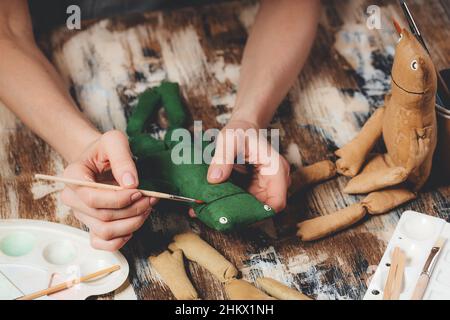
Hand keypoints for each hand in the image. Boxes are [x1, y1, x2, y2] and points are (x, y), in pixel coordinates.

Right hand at [61, 130, 157, 250]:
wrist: (100, 158)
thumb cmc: (105, 149)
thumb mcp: (114, 141)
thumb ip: (122, 159)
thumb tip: (130, 184)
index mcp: (72, 177)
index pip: (92, 199)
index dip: (119, 199)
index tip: (138, 191)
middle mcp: (73, 199)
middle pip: (103, 216)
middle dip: (132, 210)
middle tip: (150, 198)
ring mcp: (82, 214)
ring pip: (105, 231)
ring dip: (132, 223)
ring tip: (147, 208)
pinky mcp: (91, 225)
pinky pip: (102, 243)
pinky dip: (120, 240)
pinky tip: (133, 226)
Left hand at [189, 120, 289, 216]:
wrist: (243, 129)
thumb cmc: (240, 131)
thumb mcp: (229, 140)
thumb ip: (222, 158)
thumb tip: (214, 179)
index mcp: (275, 168)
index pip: (277, 202)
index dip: (262, 214)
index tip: (239, 217)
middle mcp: (275, 180)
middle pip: (266, 209)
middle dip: (245, 215)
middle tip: (221, 216)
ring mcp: (266, 186)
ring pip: (256, 208)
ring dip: (238, 211)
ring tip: (215, 211)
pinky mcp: (257, 189)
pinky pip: (248, 202)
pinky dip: (235, 204)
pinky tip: (217, 203)